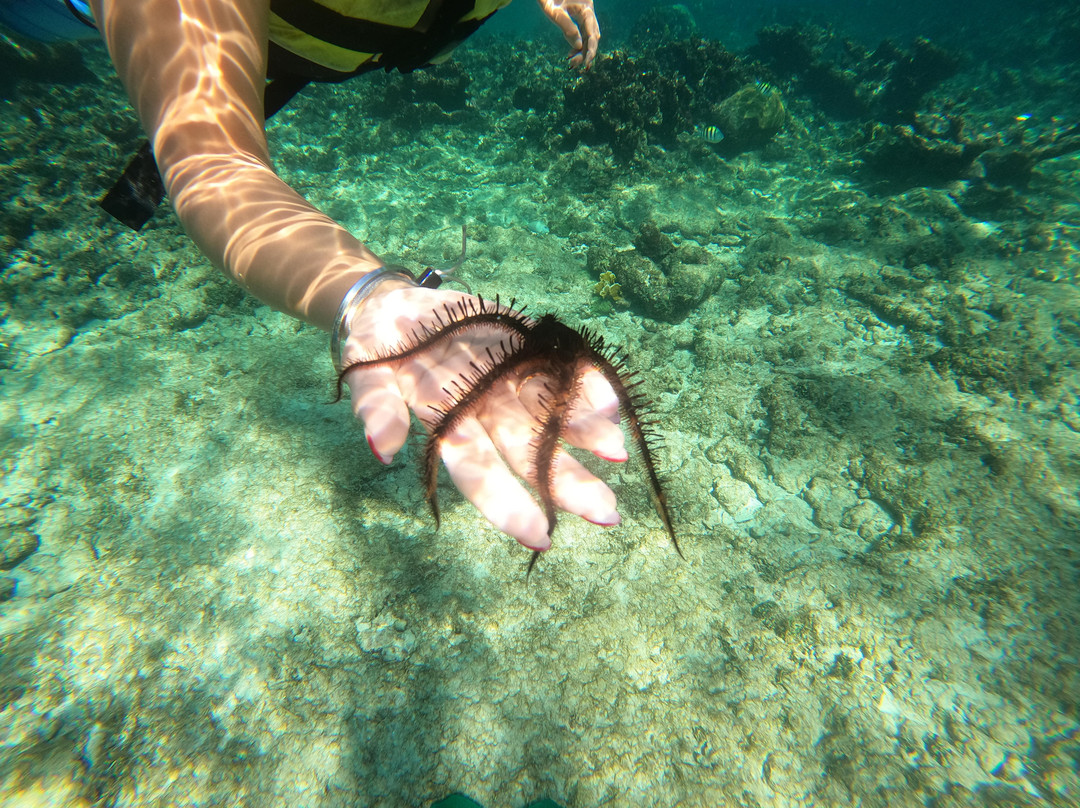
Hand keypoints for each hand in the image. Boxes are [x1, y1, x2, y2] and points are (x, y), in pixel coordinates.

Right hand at [341, 285, 628, 550]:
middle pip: (530, 454)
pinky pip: (559, 364)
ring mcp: (509, 378)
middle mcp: (488, 411)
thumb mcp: (366, 375)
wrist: (392, 307)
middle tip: (607, 514)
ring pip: (552, 413)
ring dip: (586, 434)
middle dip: (568, 485)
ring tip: (618, 452)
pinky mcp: (522, 341)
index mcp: (450, 427)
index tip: (541, 538)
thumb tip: (382, 448)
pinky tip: (613, 400)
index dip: (507, 506)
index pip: (481, 475)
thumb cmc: (376, 353)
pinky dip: (586, 380)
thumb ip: (376, 408)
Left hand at [536, 0, 599, 68]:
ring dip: (582, 50)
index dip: (590, 50)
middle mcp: (588, 10)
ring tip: (571, 62)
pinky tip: (571, 53)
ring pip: (589, 35)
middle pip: (592, 35)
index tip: (584, 63)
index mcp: (585, 7)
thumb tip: (579, 47)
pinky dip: (579, 43)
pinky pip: (583, 32)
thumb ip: (567, 27)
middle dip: (585, 52)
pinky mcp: (579, 15)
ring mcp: (585, 12)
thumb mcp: (554, 11)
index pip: (592, 33)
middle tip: (572, 65)